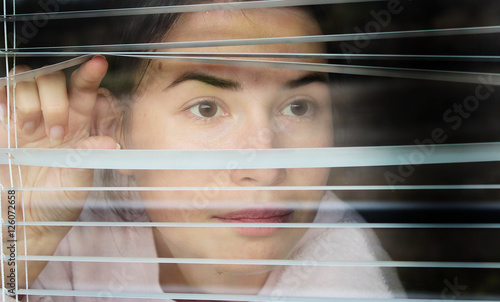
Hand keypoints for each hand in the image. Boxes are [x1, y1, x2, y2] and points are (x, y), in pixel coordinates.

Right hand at [0, 56, 115, 285]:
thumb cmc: (58, 200)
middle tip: (55, 132)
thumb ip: (89, 156)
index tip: (99, 63)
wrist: (26, 218)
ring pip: (26, 81)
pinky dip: (5, 96)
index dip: (90, 74)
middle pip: (53, 80)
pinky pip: (0, 93)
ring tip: (31, 133)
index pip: (84, 90)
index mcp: (78, 124)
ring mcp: (25, 116)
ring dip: (30, 102)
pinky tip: (10, 118)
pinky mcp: (1, 123)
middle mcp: (52, 114)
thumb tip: (111, 142)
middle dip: (55, 100)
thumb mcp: (79, 180)